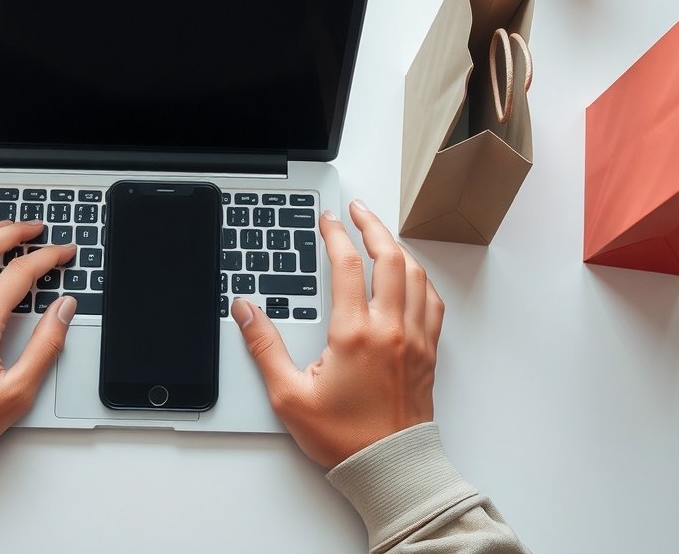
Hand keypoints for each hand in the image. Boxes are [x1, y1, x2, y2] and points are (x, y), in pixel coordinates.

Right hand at [232, 200, 442, 468]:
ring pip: (415, 275)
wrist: (389, 468)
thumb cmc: (344, 437)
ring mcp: (415, 339)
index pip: (347, 266)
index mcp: (355, 334)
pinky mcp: (428, 353)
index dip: (335, 235)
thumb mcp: (289, 395)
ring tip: (380, 235)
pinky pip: (432, 302)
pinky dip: (421, 279)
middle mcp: (390, 329)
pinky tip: (411, 277)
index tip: (327, 220)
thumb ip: (264, 347)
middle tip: (356, 210)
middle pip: (389, 258)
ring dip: (398, 248)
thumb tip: (246, 311)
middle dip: (372, 226)